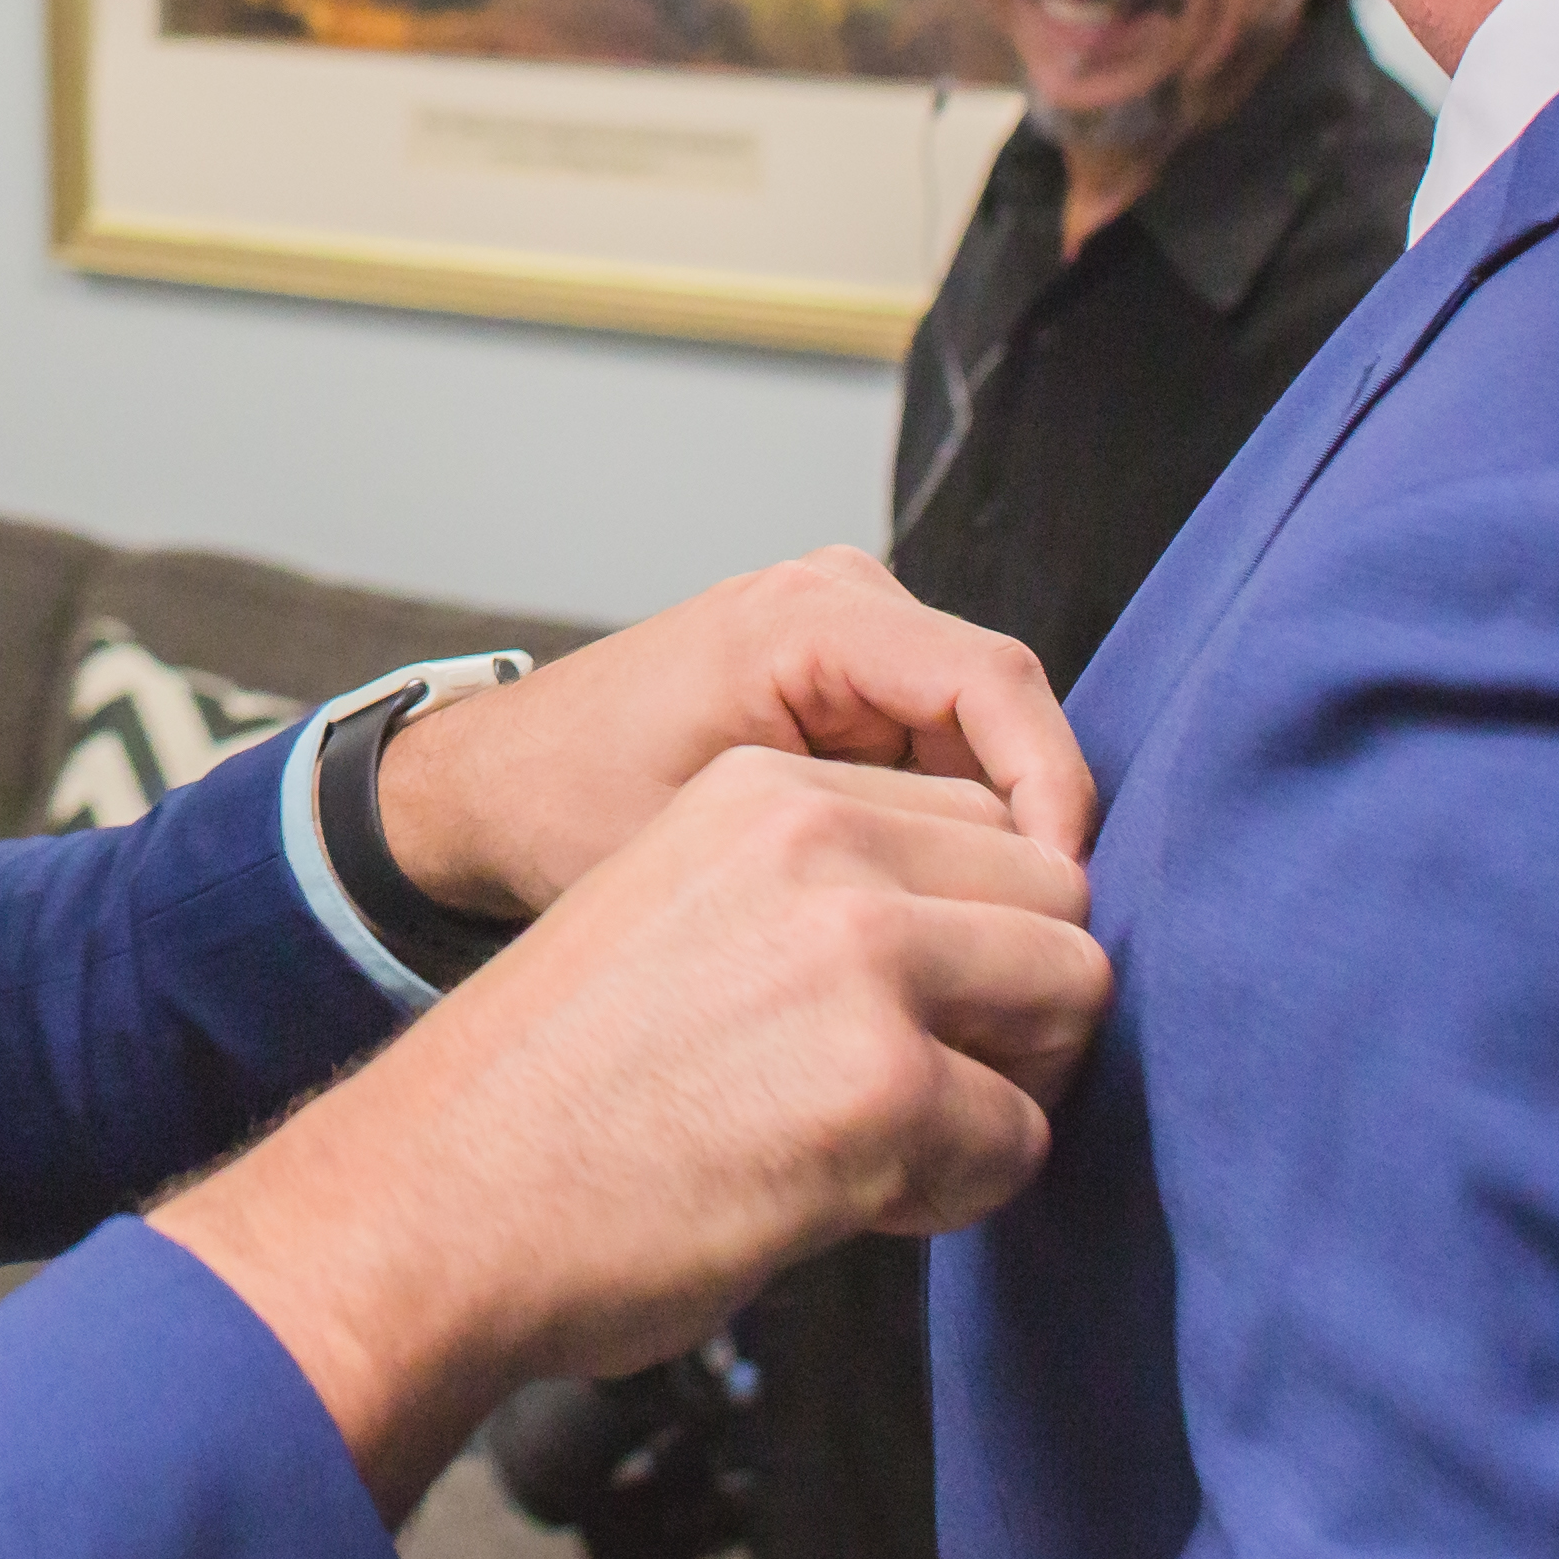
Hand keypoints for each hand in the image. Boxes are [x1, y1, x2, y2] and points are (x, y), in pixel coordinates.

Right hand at [150, 748, 1107, 1511]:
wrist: (434, 1200)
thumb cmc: (551, 1094)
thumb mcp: (680, 909)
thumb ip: (822, 894)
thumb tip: (993, 941)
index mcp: (766, 790)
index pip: (986, 823)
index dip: (972, 938)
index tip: (898, 1015)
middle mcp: (820, 840)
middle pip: (1057, 901)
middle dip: (1016, 1009)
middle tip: (913, 1092)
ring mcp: (859, 954)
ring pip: (1071, 999)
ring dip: (1003, 1089)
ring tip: (886, 1142)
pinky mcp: (882, 1085)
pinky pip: (1021, 1144)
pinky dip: (957, 1194)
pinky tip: (844, 1200)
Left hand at [378, 545, 1089, 921]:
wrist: (493, 784)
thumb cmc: (564, 811)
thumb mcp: (697, 848)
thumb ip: (836, 872)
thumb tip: (973, 932)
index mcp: (805, 618)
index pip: (993, 682)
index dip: (1051, 793)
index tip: (1065, 904)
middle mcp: (843, 600)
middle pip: (1005, 712)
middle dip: (1033, 833)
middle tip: (1047, 957)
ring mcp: (851, 634)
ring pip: (987, 740)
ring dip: (999, 841)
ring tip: (995, 951)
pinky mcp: (851, 679)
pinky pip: (945, 751)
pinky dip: (957, 832)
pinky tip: (946, 921)